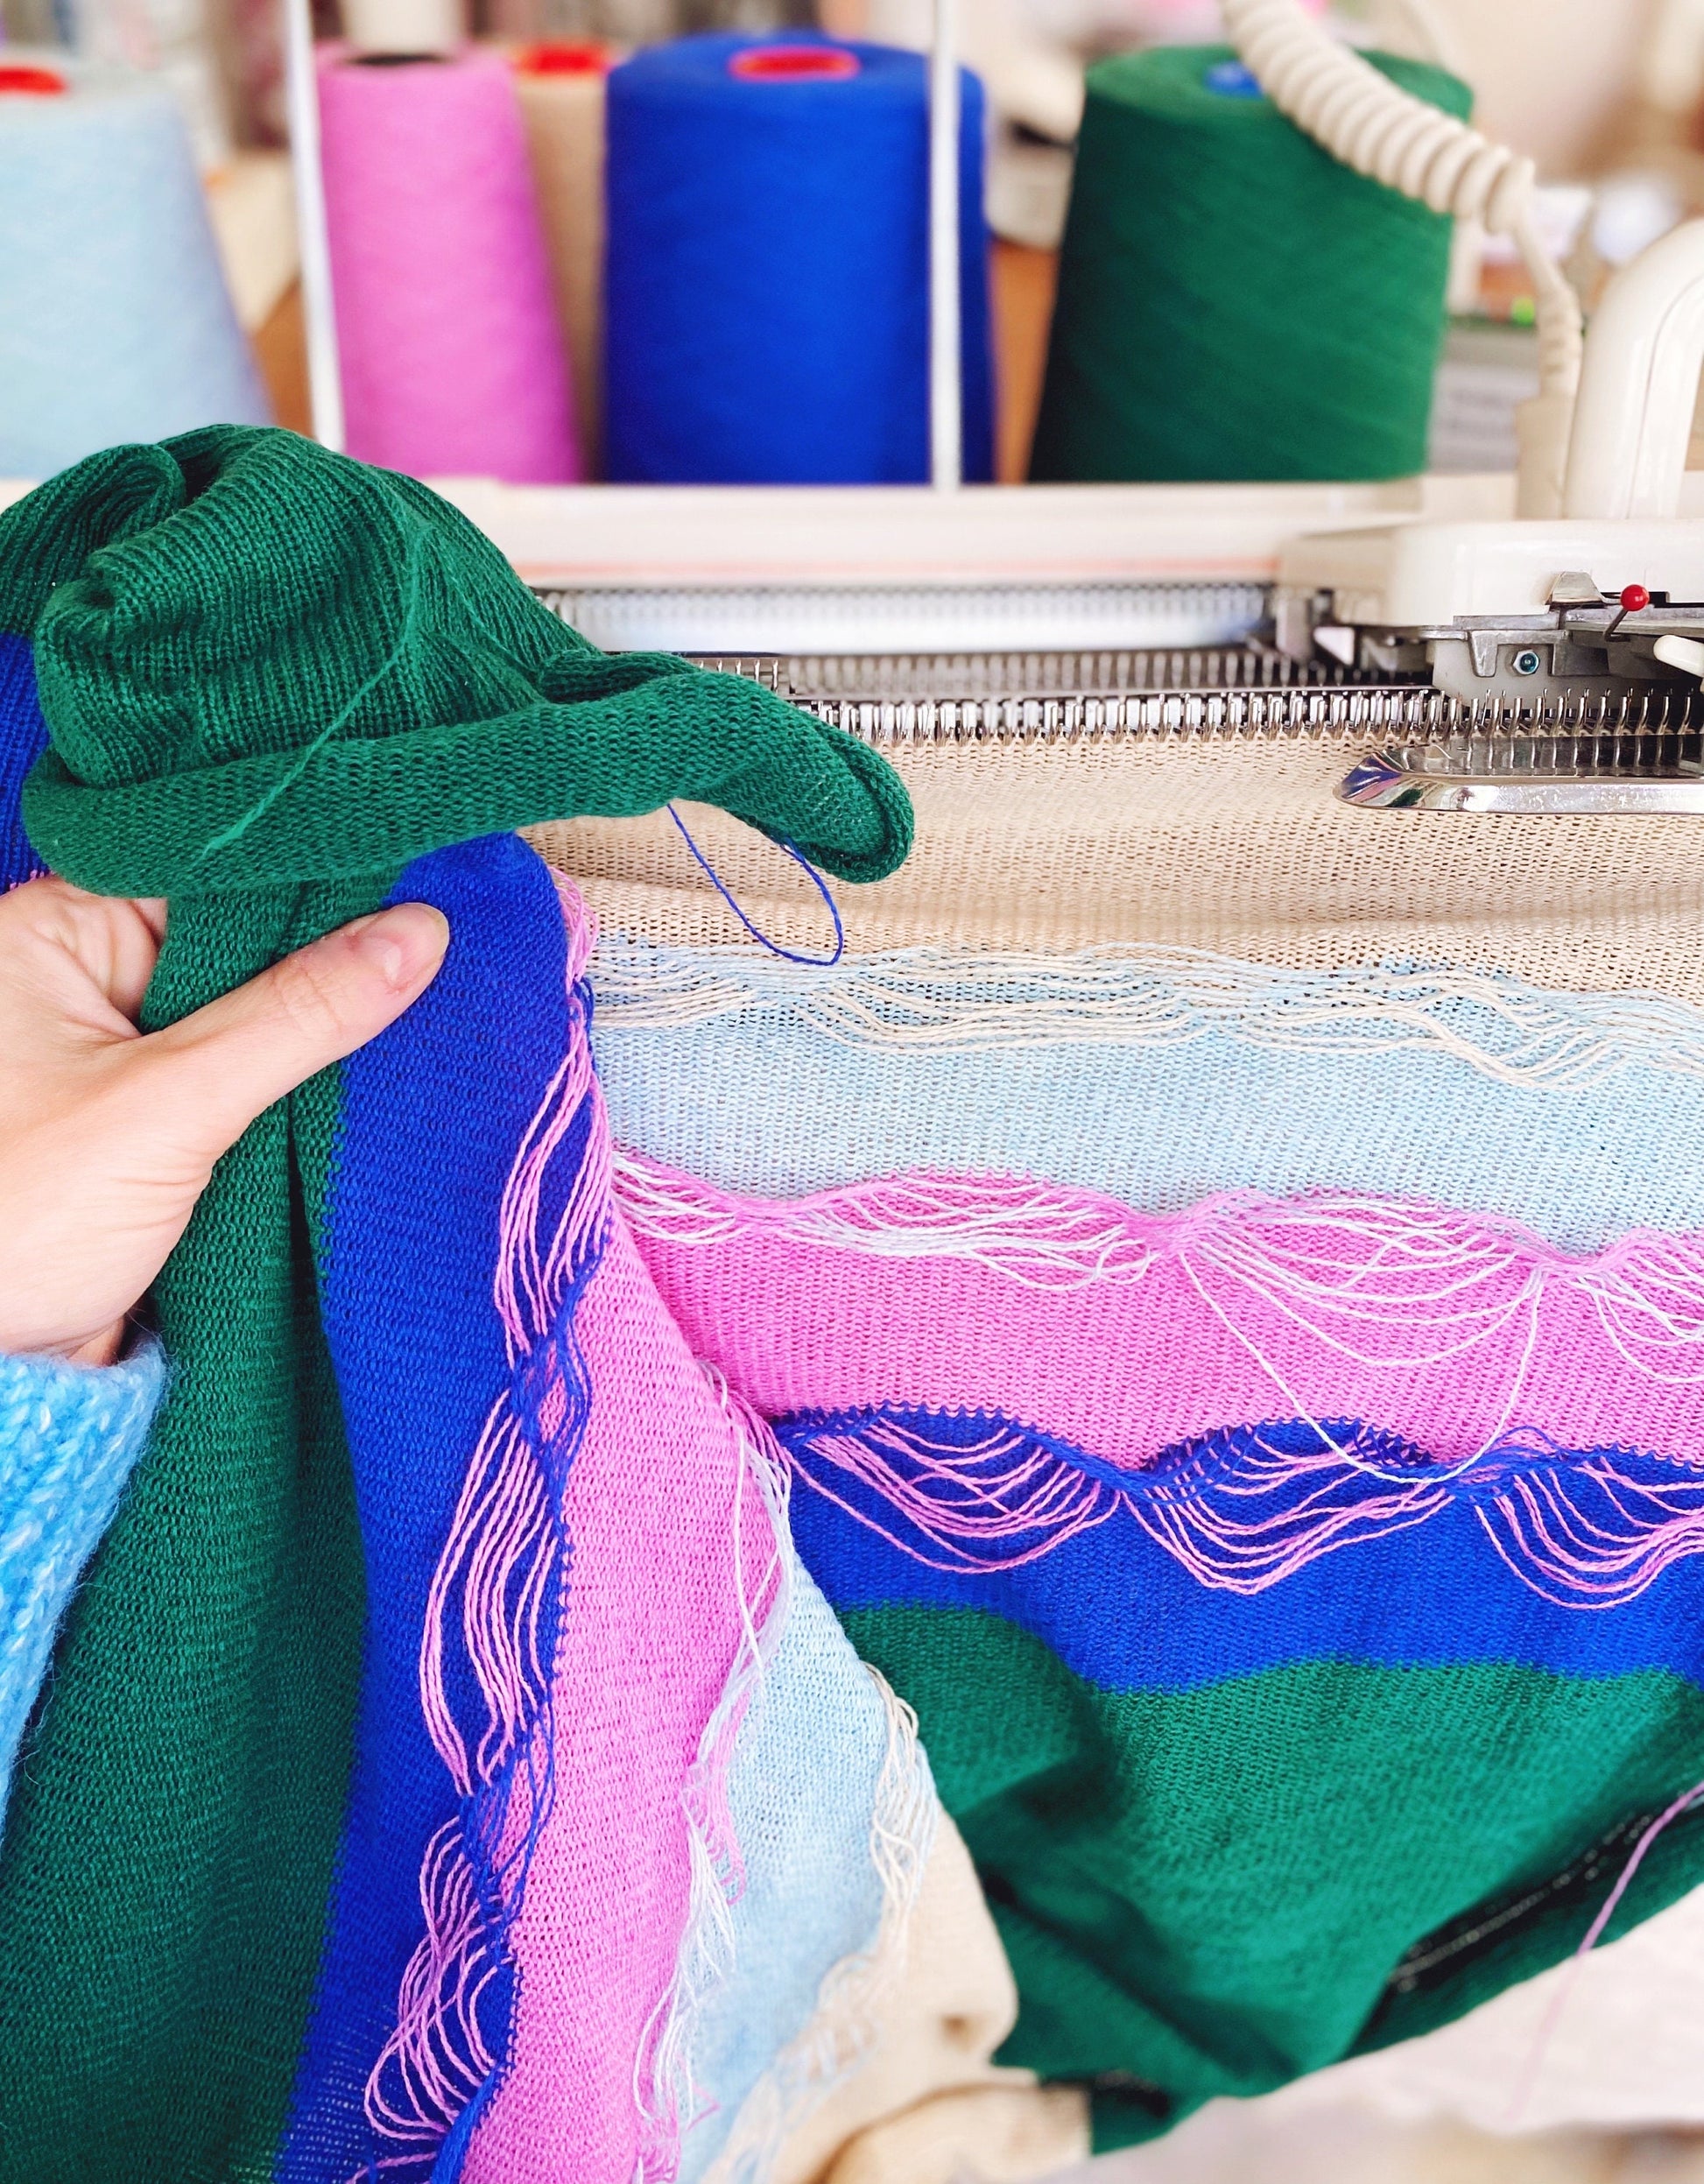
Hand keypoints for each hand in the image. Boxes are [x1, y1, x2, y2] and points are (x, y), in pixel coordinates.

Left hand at [0, 877, 448, 1365]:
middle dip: (323, 968)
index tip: (414, 886)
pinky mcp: (141, 1128)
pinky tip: (357, 1091)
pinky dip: (288, 1096)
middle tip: (434, 960)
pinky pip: (233, 1085)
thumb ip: (300, 1014)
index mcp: (48, 936)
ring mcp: (108, 1057)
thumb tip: (417, 933)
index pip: (208, 876)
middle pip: (233, 947)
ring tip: (412, 1022)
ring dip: (311, 1041)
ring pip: (242, 1021)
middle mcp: (72, 981)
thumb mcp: (173, 1103)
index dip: (310, 885)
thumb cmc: (21, 1220)